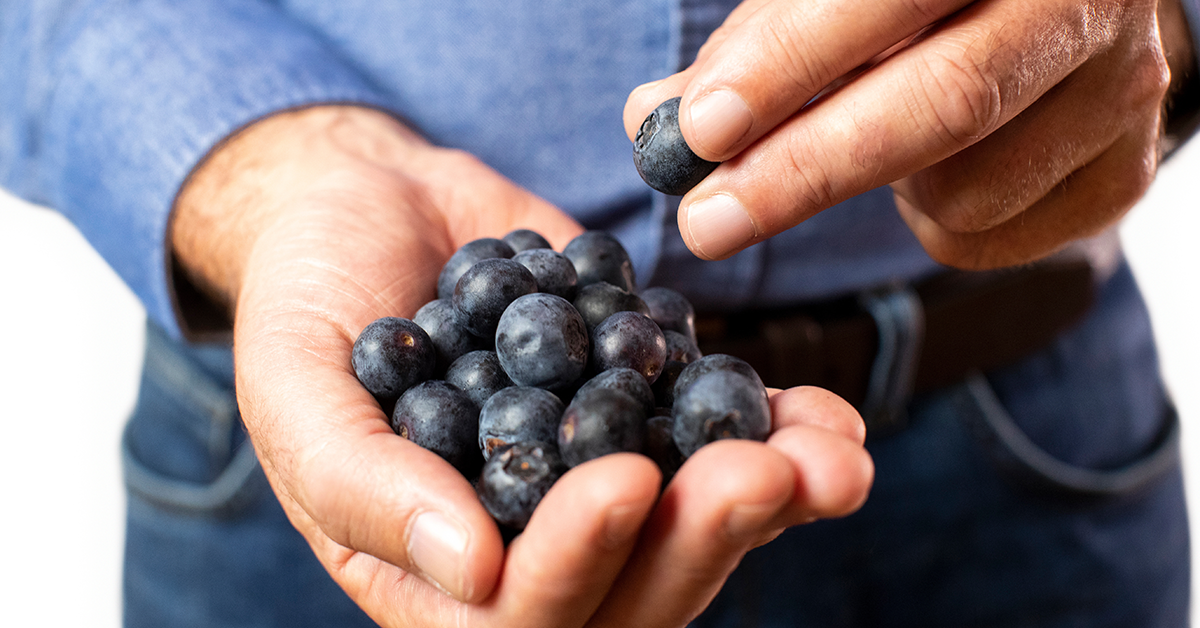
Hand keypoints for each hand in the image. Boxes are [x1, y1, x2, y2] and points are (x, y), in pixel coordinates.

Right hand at [171, 105, 872, 626]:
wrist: (371, 202)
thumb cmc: (308, 297)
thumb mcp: (296, 387)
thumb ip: (358, 484)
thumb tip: (470, 569)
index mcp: (438, 571)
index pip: (518, 616)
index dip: (576, 564)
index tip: (625, 478)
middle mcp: (529, 543)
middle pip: (632, 589)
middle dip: (701, 537)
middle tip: (763, 474)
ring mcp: (597, 477)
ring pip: (693, 528)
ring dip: (768, 498)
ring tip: (827, 454)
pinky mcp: (645, 410)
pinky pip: (718, 442)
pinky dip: (778, 433)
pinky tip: (823, 415)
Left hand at [625, 0, 1183, 268]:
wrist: (1066, 9)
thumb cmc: (923, 1)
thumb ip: (755, 48)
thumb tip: (653, 120)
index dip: (792, 61)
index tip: (701, 128)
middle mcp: (1081, 3)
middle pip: (945, 101)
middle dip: (806, 171)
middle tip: (706, 221)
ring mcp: (1118, 94)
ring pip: (965, 189)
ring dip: (878, 191)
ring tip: (865, 143)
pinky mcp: (1122, 177)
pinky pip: (989, 238)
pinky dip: (928, 223)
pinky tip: (933, 171)